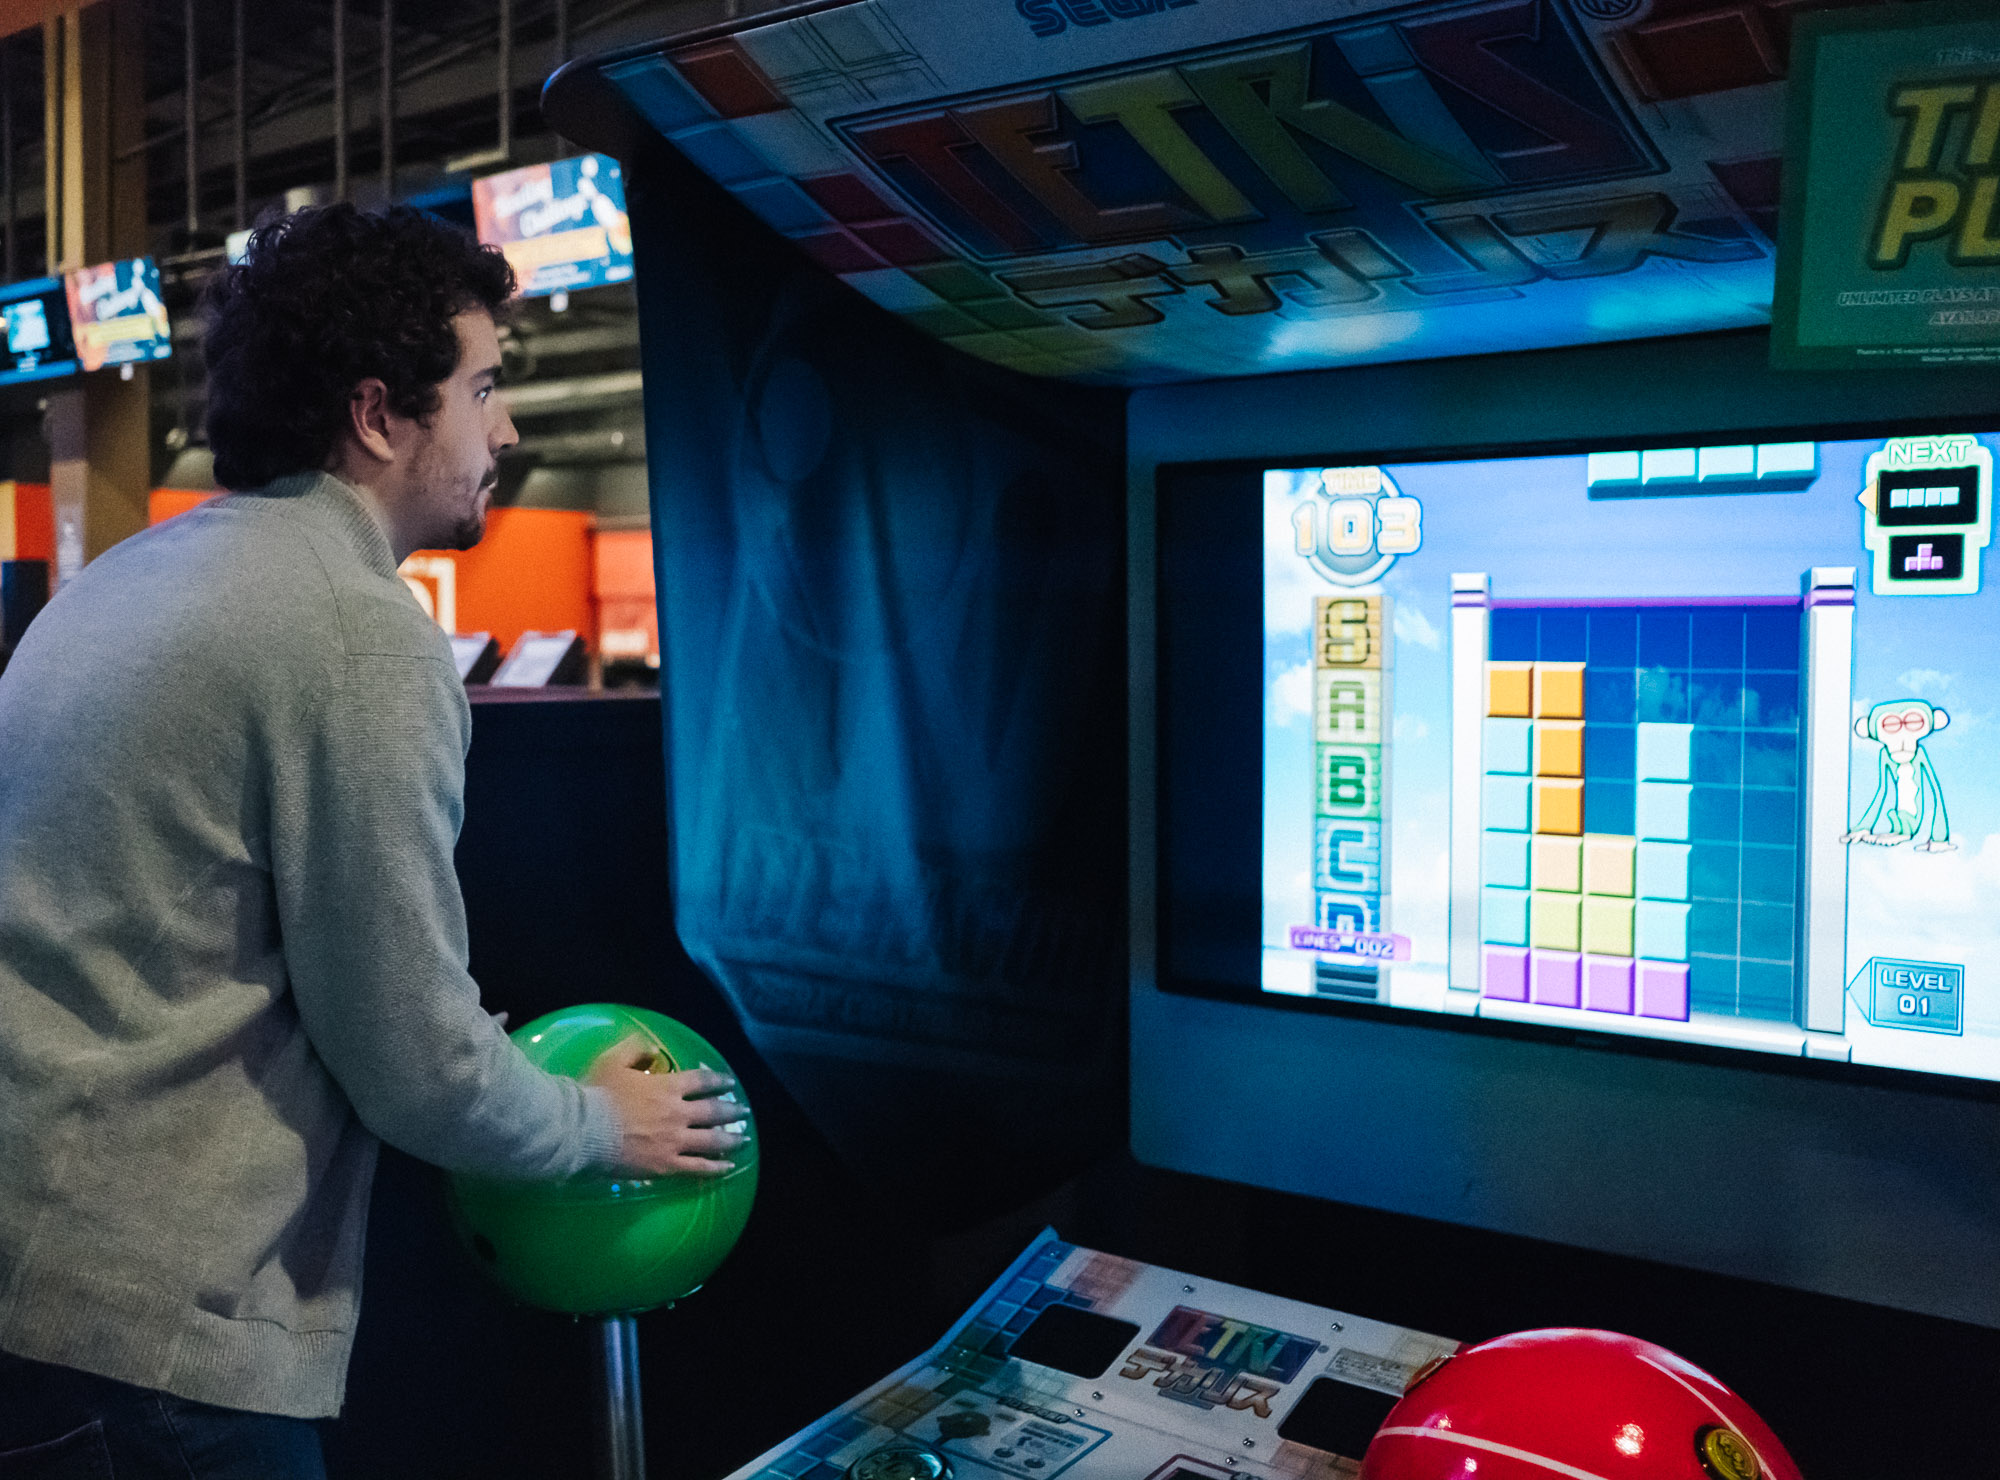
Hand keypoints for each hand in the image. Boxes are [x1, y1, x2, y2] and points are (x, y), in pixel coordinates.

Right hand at [585, 1036, 748, 1177]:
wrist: (583, 1129)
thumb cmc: (597, 1094)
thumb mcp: (614, 1059)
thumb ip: (636, 1048)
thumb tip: (653, 1049)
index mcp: (667, 1087)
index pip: (701, 1081)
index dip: (718, 1080)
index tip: (729, 1083)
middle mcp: (678, 1113)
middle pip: (713, 1112)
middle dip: (731, 1110)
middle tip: (743, 1112)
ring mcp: (675, 1141)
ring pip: (712, 1141)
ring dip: (731, 1139)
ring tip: (743, 1139)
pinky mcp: (667, 1165)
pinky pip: (698, 1168)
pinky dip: (716, 1167)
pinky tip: (727, 1167)